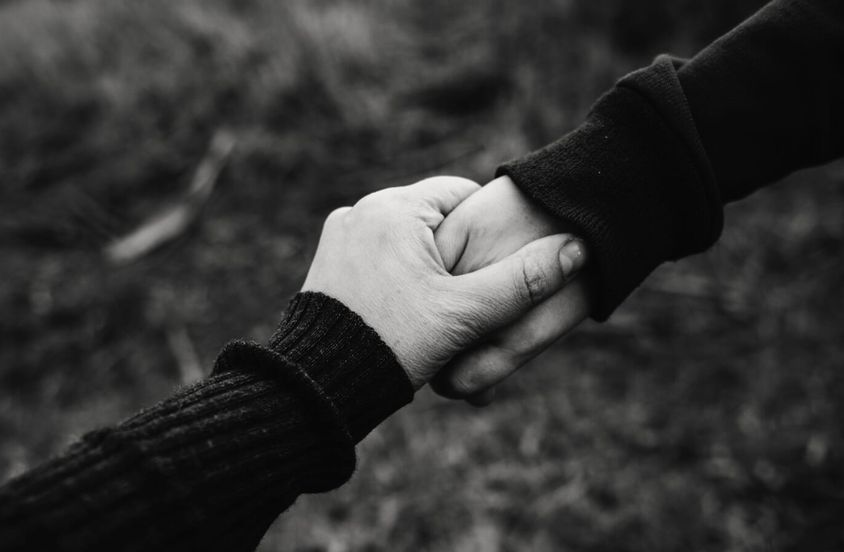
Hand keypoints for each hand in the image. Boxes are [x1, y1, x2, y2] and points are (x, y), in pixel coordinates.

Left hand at [301, 176, 586, 388]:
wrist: (321, 387)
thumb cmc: (395, 345)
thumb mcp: (465, 314)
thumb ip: (524, 282)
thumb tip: (579, 250)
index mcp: (395, 207)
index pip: (462, 193)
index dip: (491, 228)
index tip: (501, 264)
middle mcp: (361, 210)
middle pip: (432, 218)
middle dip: (457, 251)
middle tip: (474, 293)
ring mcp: (339, 235)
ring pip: (405, 239)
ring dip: (427, 264)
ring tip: (443, 305)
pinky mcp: (326, 262)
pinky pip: (377, 256)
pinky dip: (397, 275)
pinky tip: (409, 310)